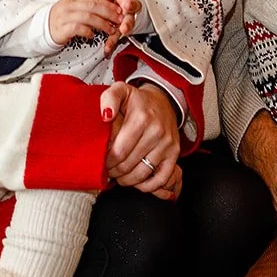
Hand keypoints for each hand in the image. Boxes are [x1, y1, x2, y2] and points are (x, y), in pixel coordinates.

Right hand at [51, 0, 124, 45]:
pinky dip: (87, 32)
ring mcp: (64, 17)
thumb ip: (91, 2)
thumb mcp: (76, 6)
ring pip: (87, 17)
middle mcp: (68, 6)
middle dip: (109, 13)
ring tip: (111, 29)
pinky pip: (77, 29)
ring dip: (102, 24)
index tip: (120, 9)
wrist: (43, 28)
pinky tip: (93, 35)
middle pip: (93, 6)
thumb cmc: (64, 18)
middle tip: (119, 19)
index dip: (108, 4)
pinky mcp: (61, 29)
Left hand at [100, 0, 140, 53]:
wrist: (120, 9)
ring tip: (124, 29)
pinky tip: (108, 47)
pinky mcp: (123, 30)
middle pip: (133, 6)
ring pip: (129, 22)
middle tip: (127, 7)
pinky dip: (113, 41)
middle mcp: (130, 7)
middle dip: (130, 6)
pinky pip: (119, 35)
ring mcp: (128, 18)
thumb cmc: (114, 0)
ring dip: (127, 25)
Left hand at [100, 81, 177, 195]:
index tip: (102, 162)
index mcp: (141, 118)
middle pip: (128, 164)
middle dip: (114, 171)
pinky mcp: (174, 154)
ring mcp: (167, 144)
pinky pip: (161, 178)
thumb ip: (109, 98)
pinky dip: (147, 185)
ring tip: (119, 176)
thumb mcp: (121, 91)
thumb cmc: (138, 101)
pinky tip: (137, 182)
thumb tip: (106, 115)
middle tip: (108, 170)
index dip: (107, 162)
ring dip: (127, 180)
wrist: (163, 102)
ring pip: (142, 173)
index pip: (119, 151)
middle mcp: (157, 131)